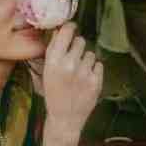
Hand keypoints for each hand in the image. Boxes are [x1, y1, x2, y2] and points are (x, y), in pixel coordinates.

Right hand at [42, 22, 103, 139]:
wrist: (64, 117)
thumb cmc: (54, 93)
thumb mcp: (47, 71)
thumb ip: (54, 51)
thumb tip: (60, 31)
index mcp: (53, 61)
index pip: (66, 33)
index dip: (70, 28)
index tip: (72, 28)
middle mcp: (69, 64)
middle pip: (81, 41)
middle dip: (78, 47)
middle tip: (74, 58)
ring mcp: (84, 72)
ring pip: (91, 54)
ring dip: (86, 60)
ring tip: (79, 73)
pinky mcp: (96, 80)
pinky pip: (99, 65)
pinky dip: (94, 70)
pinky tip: (86, 79)